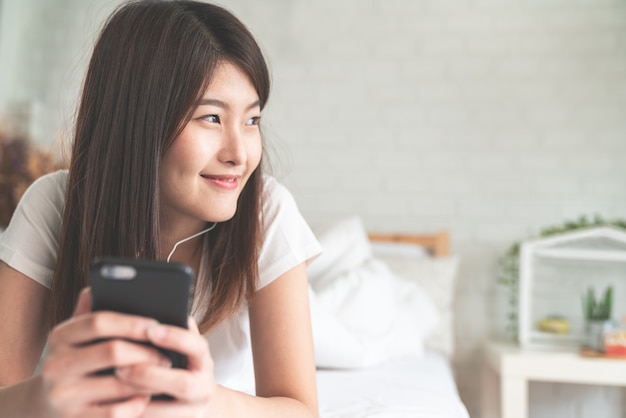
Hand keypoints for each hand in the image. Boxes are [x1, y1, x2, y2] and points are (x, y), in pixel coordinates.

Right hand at [41, 288, 171, 416]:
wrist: (41, 407)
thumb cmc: (73, 362)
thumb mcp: (75, 337)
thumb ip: (89, 313)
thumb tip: (99, 285)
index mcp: (59, 337)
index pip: (99, 322)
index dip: (132, 322)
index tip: (157, 325)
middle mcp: (55, 366)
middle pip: (113, 351)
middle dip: (147, 352)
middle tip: (168, 356)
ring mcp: (62, 396)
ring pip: (119, 384)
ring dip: (148, 380)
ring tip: (165, 375)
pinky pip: (114, 413)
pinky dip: (135, 405)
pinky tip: (146, 398)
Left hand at [115, 317, 217, 416]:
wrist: (194, 403)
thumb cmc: (177, 364)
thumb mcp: (179, 345)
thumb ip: (168, 326)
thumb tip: (144, 299)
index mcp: (201, 358)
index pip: (195, 345)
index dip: (175, 338)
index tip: (152, 330)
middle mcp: (203, 385)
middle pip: (182, 383)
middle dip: (150, 376)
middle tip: (120, 368)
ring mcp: (192, 411)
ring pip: (166, 413)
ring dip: (137, 402)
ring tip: (109, 392)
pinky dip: (133, 417)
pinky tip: (112, 410)